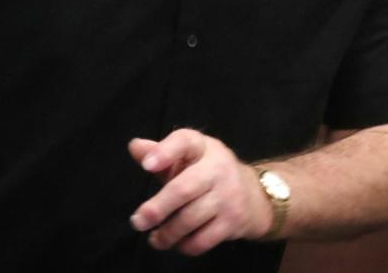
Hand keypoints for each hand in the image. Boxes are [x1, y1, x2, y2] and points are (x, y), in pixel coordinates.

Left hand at [128, 129, 273, 255]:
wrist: (253, 194)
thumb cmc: (207, 172)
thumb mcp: (187, 156)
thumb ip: (160, 152)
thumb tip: (134, 146)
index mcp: (202, 146)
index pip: (184, 141)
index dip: (165, 152)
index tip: (147, 166)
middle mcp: (217, 168)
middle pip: (183, 189)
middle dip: (158, 208)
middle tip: (138, 222)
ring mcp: (228, 196)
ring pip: (191, 218)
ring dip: (168, 233)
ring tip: (154, 239)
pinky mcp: (233, 221)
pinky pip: (204, 239)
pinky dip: (186, 245)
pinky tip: (176, 244)